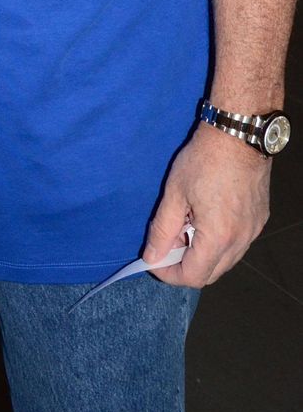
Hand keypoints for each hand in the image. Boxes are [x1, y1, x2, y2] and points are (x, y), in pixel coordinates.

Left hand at [144, 123, 269, 285]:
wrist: (238, 135)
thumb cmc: (203, 161)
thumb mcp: (174, 194)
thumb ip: (162, 230)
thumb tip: (152, 257)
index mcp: (218, 237)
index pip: (193, 277)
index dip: (169, 274)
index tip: (153, 260)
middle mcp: (241, 241)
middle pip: (210, 273)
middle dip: (184, 264)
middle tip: (168, 240)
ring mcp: (253, 232)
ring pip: (225, 260)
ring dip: (202, 254)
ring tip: (185, 225)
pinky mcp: (259, 220)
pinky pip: (237, 244)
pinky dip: (218, 242)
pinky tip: (205, 217)